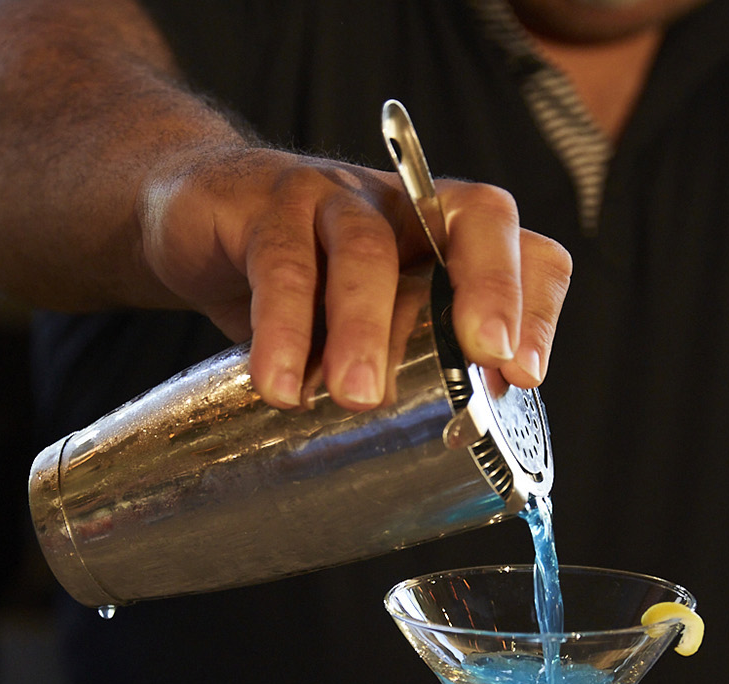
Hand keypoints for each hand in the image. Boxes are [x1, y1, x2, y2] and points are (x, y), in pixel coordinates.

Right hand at [139, 146, 571, 409]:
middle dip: (489, 289)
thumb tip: (462, 441)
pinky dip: (282, 329)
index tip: (522, 376)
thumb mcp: (370, 323)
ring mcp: (338, 196)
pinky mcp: (263, 207)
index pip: (528, 250)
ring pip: (366, 249)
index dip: (537, 306)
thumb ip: (412, 363)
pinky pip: (280, 264)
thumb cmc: (301, 284)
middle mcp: (407, 205)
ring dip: (367, 326)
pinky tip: (281, 385)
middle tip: (482, 360)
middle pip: (476, 217)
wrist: (191, 220)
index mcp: (450, 237)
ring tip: (357, 396)